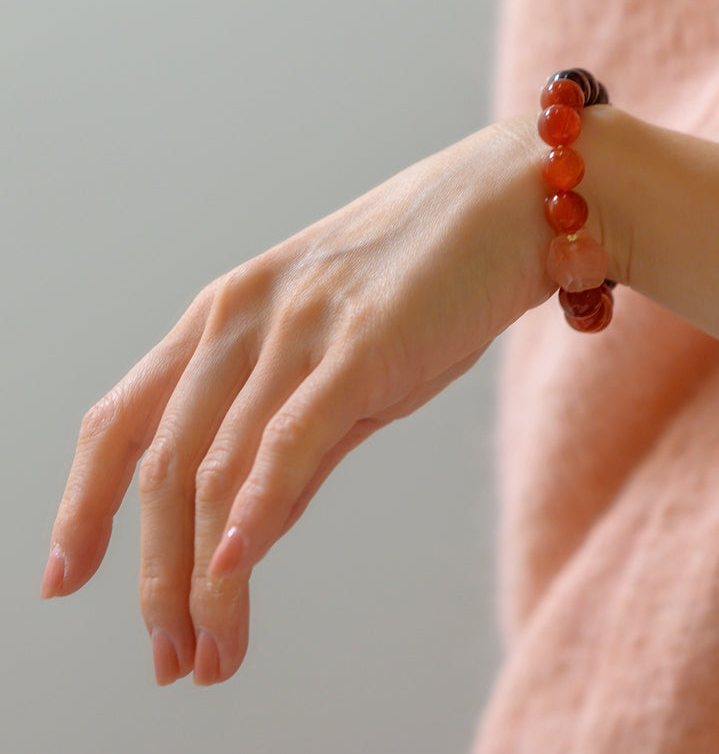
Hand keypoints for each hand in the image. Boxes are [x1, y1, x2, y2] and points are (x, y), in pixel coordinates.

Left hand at [41, 117, 549, 684]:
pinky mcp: (361, 341)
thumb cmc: (419, 285)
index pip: (122, 421)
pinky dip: (254, 508)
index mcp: (220, 317)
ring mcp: (298, 325)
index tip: (66, 578)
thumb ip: (289, 444)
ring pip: (217, 466)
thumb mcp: (334, 364)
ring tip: (211, 653)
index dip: (81, 505)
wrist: (504, 206)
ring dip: (203, 576)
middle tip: (168, 660)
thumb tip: (242, 538)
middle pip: (161, 463)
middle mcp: (240, 318)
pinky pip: (289, 435)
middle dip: (153, 575)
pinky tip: (230, 570)